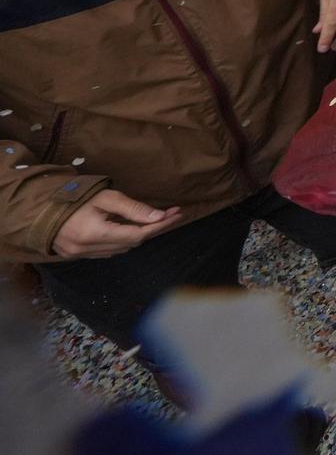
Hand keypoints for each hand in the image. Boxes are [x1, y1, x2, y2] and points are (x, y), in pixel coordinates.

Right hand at [53, 189, 182, 259]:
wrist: (40, 210)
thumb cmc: (75, 199)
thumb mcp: (105, 197)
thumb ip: (132, 208)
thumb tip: (159, 217)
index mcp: (94, 233)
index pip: (137, 234)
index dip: (159, 226)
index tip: (177, 214)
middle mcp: (88, 249)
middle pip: (132, 243)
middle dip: (154, 229)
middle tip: (172, 214)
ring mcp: (81, 255)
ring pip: (122, 249)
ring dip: (140, 236)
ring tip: (156, 220)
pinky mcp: (77, 256)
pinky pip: (109, 251)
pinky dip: (123, 241)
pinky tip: (131, 229)